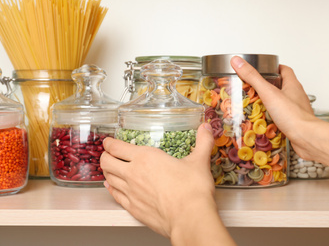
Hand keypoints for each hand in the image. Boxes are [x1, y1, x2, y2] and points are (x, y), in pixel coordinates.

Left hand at [101, 123, 217, 238]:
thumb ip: (202, 142)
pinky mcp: (133, 208)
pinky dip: (111, 190)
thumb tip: (205, 128)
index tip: (108, 141)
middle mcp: (133, 174)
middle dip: (105, 156)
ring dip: (107, 172)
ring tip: (109, 169)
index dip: (109, 143)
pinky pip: (115, 196)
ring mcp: (131, 192)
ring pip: (108, 179)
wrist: (189, 218)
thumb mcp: (199, 161)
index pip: (117, 147)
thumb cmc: (192, 190)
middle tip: (107, 153)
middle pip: (107, 162)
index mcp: (146, 158)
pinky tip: (112, 188)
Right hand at [230, 56, 316, 157]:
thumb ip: (253, 78)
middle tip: (254, 88)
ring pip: (281, 103)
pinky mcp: (294, 123)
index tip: (263, 69)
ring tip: (254, 105)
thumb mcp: (268, 93)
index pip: (284, 70)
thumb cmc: (292, 115)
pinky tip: (262, 122)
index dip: (274, 68)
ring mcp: (296, 110)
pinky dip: (272, 118)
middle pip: (282, 86)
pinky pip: (282, 117)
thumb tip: (238, 61)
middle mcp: (296, 96)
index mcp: (292, 85)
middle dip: (268, 87)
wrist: (307, 138)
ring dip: (269, 103)